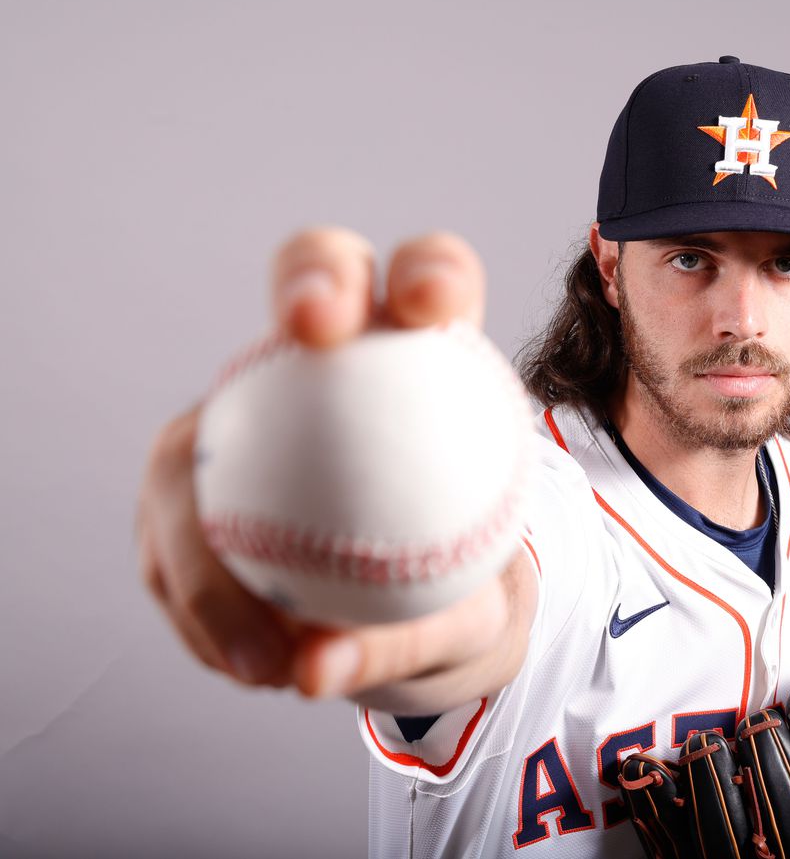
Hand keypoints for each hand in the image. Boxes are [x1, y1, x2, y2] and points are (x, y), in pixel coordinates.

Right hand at [138, 228, 534, 711]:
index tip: (428, 308)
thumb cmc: (460, 609)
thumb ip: (410, 641)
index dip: (431, 271)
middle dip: (313, 275)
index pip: (435, 285)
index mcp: (426, 371)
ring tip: (265, 657)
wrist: (413, 631)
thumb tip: (317, 669)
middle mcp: (328, 369)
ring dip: (210, 544)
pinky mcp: (187, 487)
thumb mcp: (467, 634)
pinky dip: (202, 608)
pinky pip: (171, 540)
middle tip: (314, 329)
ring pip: (199, 433)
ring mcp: (246, 419)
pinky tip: (250, 667)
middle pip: (315, 278)